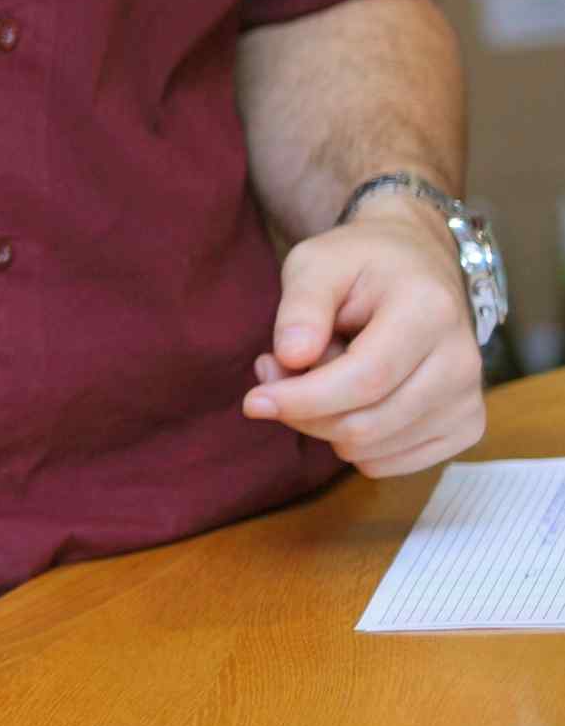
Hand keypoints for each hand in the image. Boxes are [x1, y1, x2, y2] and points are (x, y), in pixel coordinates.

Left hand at [241, 198, 486, 477]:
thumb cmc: (360, 264)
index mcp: (429, 311)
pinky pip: (393, 462)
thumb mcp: (317, 263)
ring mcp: (470, 398)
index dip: (304, 399)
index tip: (254, 401)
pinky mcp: (466, 425)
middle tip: (278, 371)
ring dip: (326, 423)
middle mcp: (462, 360)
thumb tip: (291, 358)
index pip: (365, 379)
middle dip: (304, 412)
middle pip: (367, 423)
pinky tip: (351, 398)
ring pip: (374, 448)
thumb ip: (301, 308)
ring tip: (321, 372)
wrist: (418, 267)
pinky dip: (356, 442)